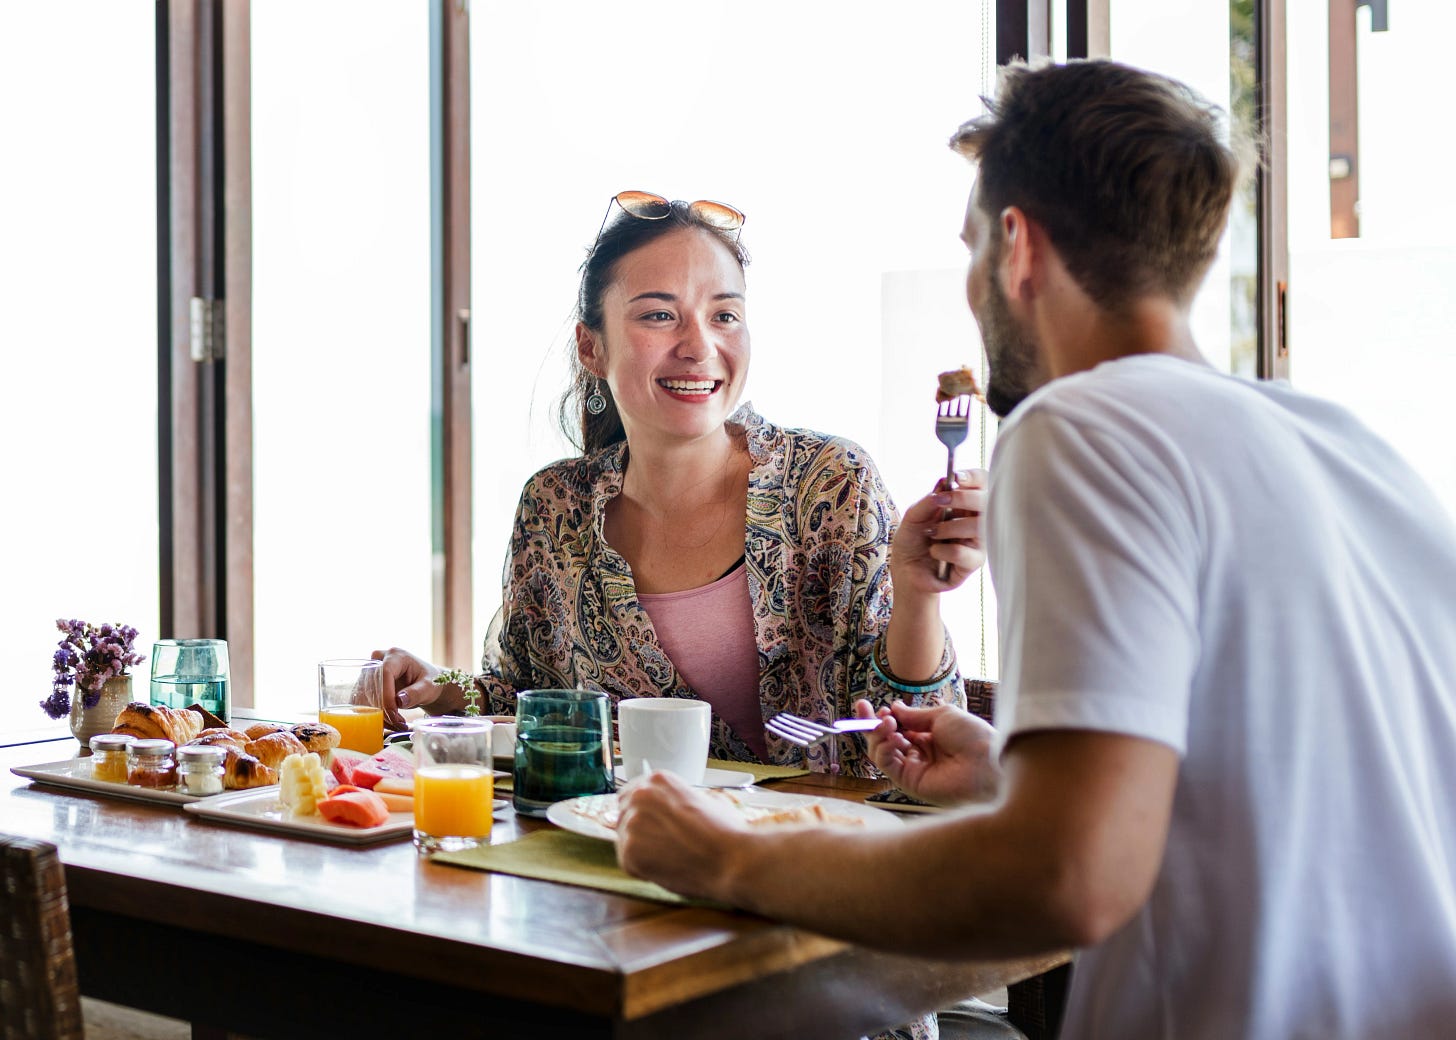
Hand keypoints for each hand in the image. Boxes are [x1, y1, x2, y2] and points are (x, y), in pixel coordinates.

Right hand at [370, 647, 445, 730]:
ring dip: (377, 714)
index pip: (385, 674)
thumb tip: (399, 701)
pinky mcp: (364, 683)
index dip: (387, 695)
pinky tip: (387, 723)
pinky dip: (372, 715)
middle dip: (383, 709)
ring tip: (396, 725)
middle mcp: (378, 660)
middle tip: (398, 724)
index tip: (394, 713)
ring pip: (363, 695)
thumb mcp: (429, 686)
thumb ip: (416, 693)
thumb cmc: (429, 681)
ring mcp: (369, 671)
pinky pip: (361, 700)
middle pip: (372, 685)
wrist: (424, 683)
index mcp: (396, 656)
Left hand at [616, 771, 749, 900]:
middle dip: (638, 828)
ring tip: (668, 857)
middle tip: (659, 843)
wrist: (731, 860)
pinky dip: (642, 868)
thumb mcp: (705, 799)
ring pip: (624, 837)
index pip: (633, 792)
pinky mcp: (629, 852)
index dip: (643, 811)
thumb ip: (681, 799)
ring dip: (640, 848)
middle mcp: (640, 796)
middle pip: (624, 813)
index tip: (652, 823)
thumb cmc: (726, 831)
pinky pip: (627, 860)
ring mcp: (631, 823)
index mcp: (658, 780)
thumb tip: (675, 808)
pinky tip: (665, 867)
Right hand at [854, 697, 999, 804]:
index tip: (871, 705)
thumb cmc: (972, 738)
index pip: (898, 727)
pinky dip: (883, 750)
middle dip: (872, 724)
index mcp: (929, 738)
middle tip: (864, 708)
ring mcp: (914, 769)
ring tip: (887, 722)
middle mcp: (919, 754)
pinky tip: (891, 738)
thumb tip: (894, 708)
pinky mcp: (910, 783)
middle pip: (885, 740)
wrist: (987, 763)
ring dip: (879, 734)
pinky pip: (887, 766)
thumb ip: (914, 715)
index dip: (883, 717)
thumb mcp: (942, 716)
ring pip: (882, 752)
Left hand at [890, 468, 986, 596]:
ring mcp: (978, 542)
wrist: (906, 570)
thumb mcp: (914, 516)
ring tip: (931, 534)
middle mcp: (976, 521)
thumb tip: (944, 481)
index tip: (957, 477)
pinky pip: (964, 552)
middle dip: (963, 497)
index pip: (982, 485)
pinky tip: (934, 552)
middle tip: (940, 501)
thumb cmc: (913, 541)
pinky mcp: (973, 563)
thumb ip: (929, 500)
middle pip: (987, 502)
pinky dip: (943, 550)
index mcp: (965, 505)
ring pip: (978, 527)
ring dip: (949, 527)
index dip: (974, 478)